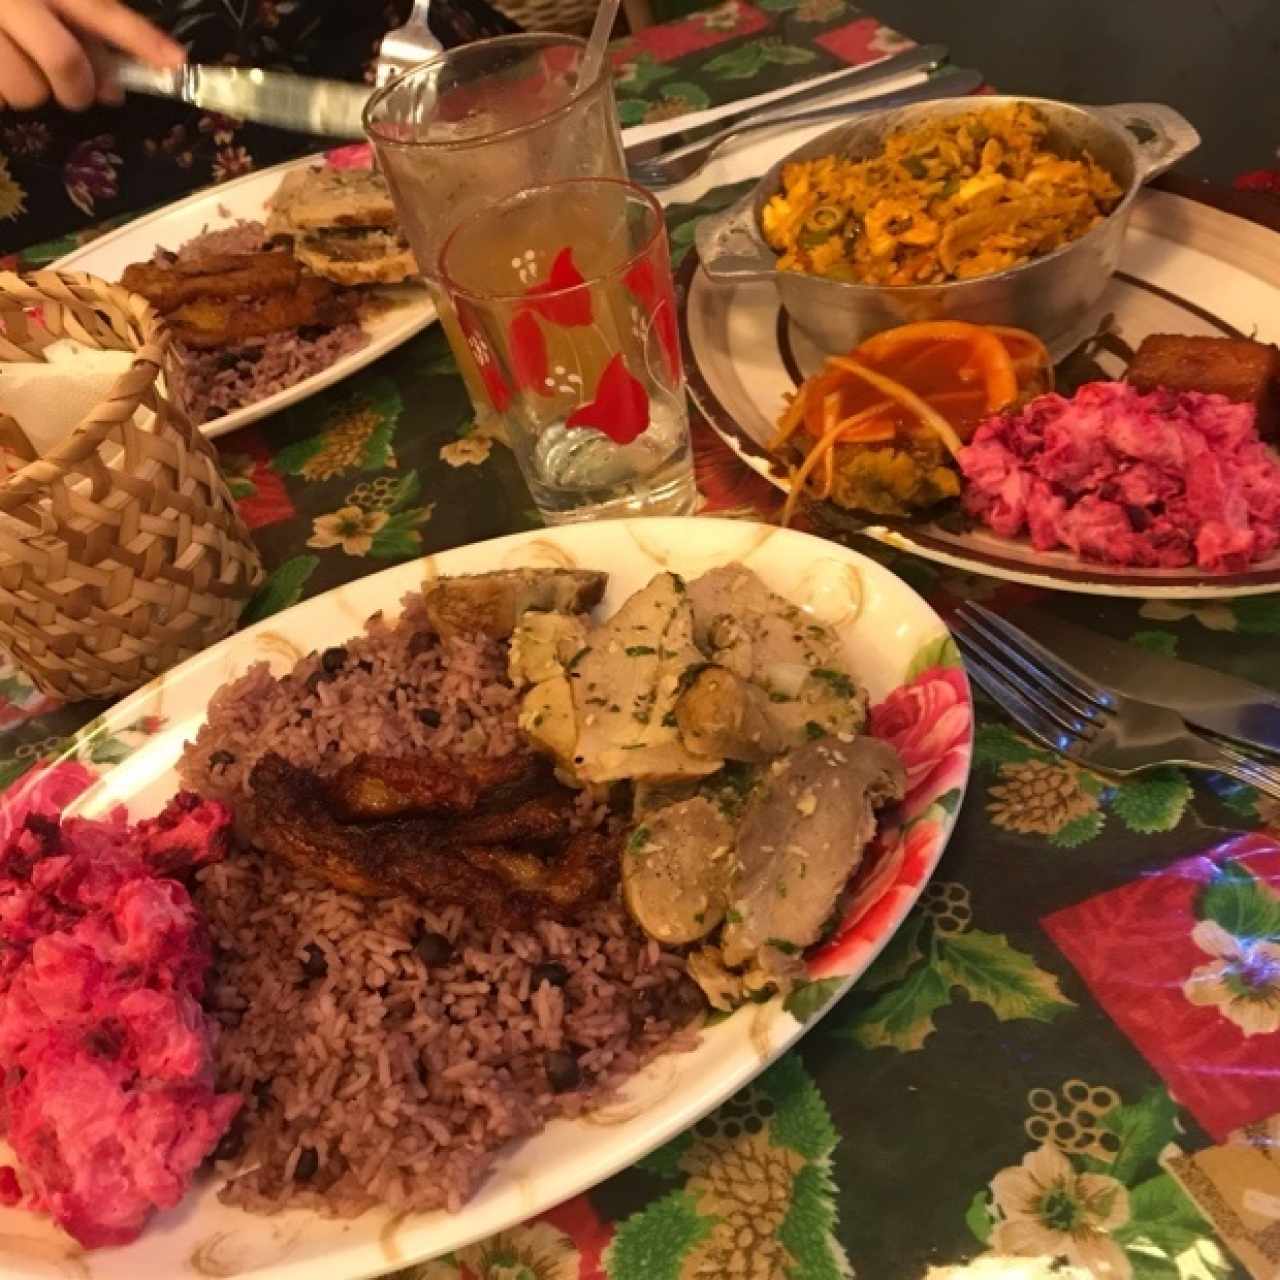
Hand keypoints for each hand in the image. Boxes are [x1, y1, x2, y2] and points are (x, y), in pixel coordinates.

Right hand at [0, 0, 184, 110]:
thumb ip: (76, 25)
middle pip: (63, 60)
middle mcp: (7, 0)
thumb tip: (113, 86)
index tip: (176, 62)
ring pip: (25, 89)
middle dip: (78, 87)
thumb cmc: (4, 4)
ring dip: (30, 93)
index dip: (137, 36)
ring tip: (14, 69)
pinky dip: (1, 96)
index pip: (95, 6)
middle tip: (77, 91)